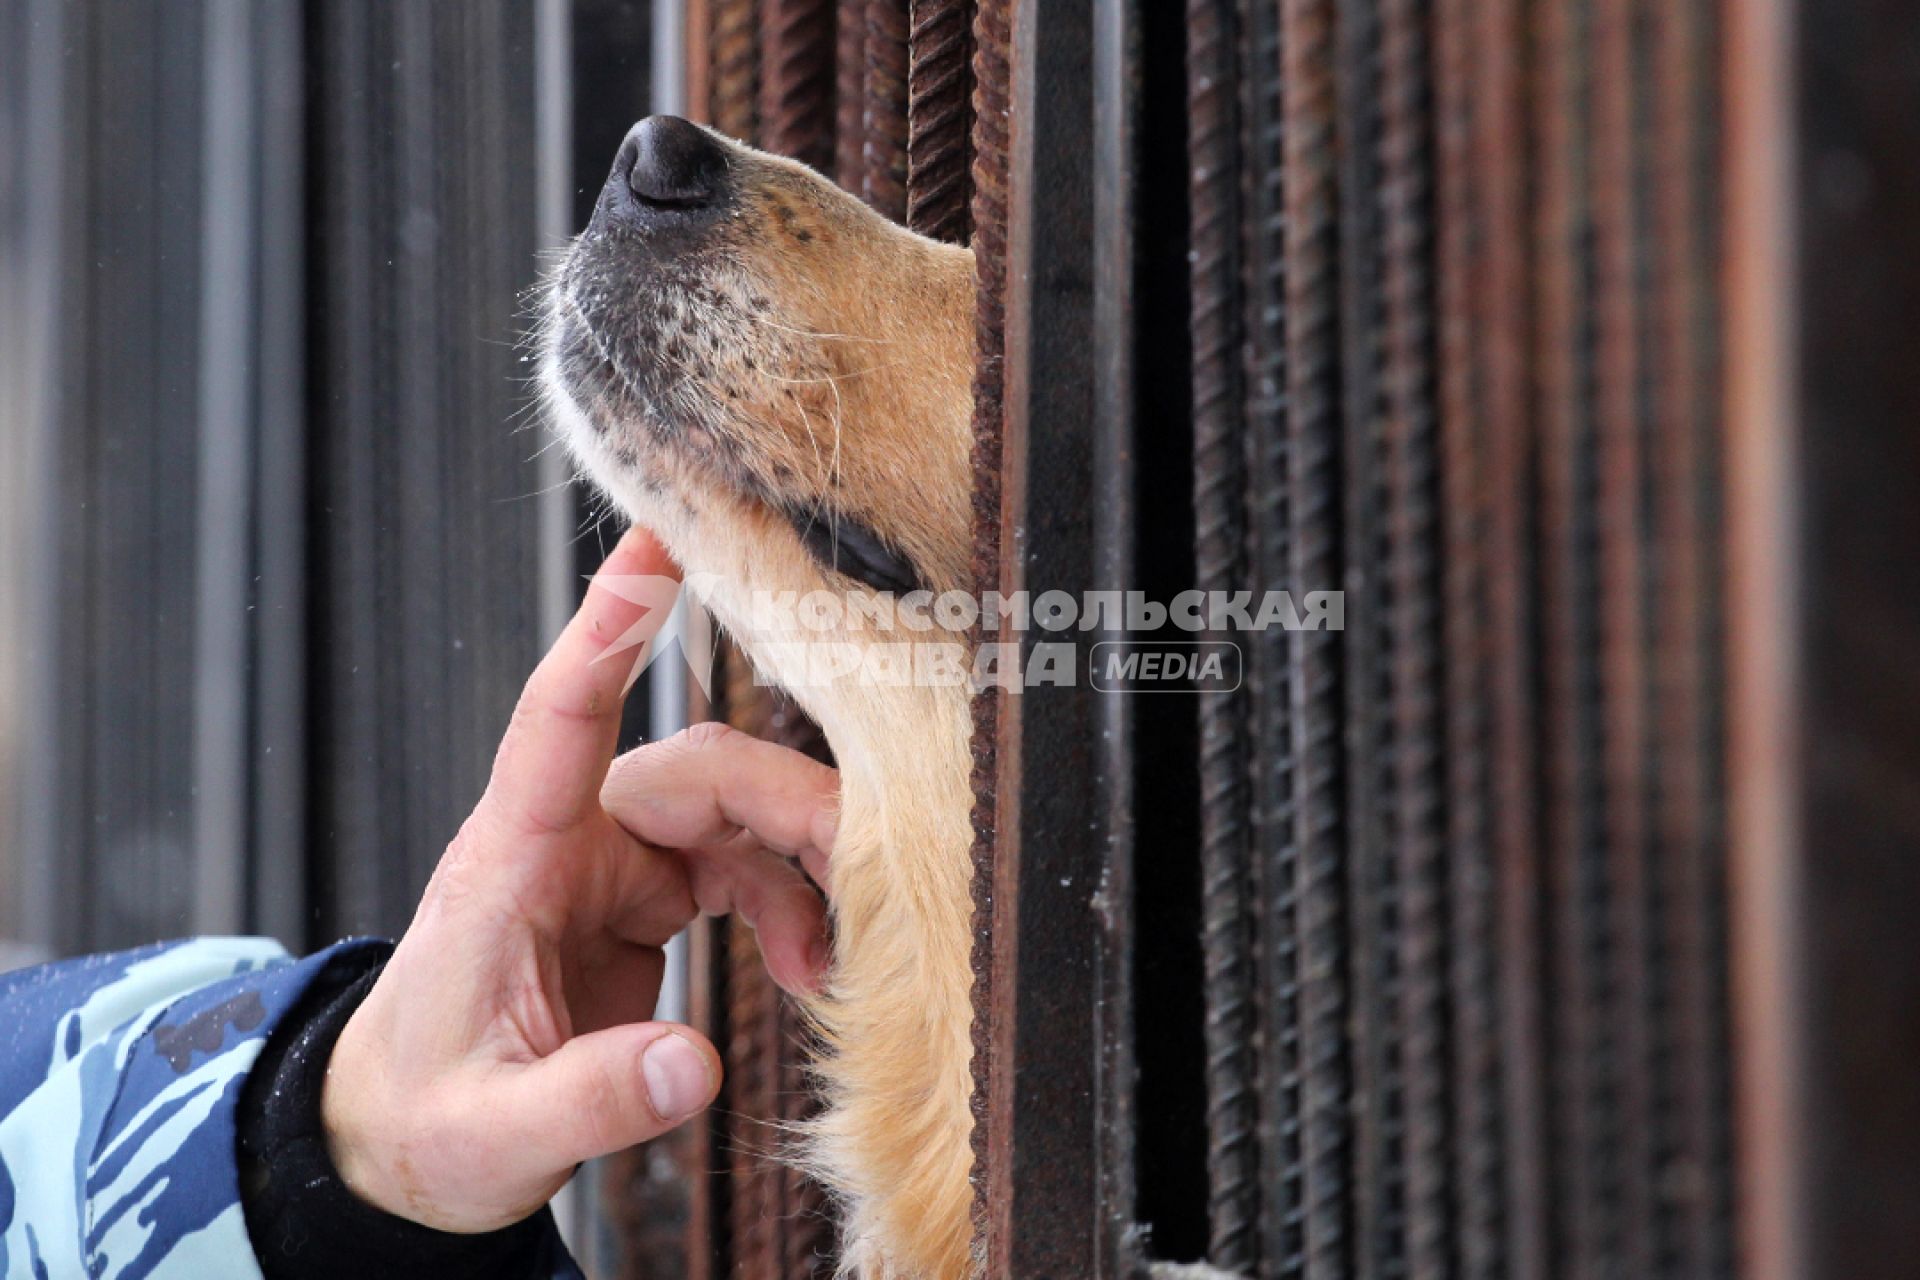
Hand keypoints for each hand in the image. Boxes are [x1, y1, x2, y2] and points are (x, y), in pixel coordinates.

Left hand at [320, 528, 837, 1231]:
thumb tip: (696, 1067)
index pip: (559, 716)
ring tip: (835, 962)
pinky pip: (740, 864)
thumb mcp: (490, 1135)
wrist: (404, 1138)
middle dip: (796, 811)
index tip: (656, 540)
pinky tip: (808, 970)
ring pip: (735, 810)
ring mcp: (610, 860)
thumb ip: (590, 1102)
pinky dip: (790, 906)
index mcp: (510, 862)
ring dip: (804, 868)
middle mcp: (566, 838)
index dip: (609, 627)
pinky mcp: (642, 894)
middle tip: (866, 883)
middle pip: (702, 769)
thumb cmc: (422, 1122)